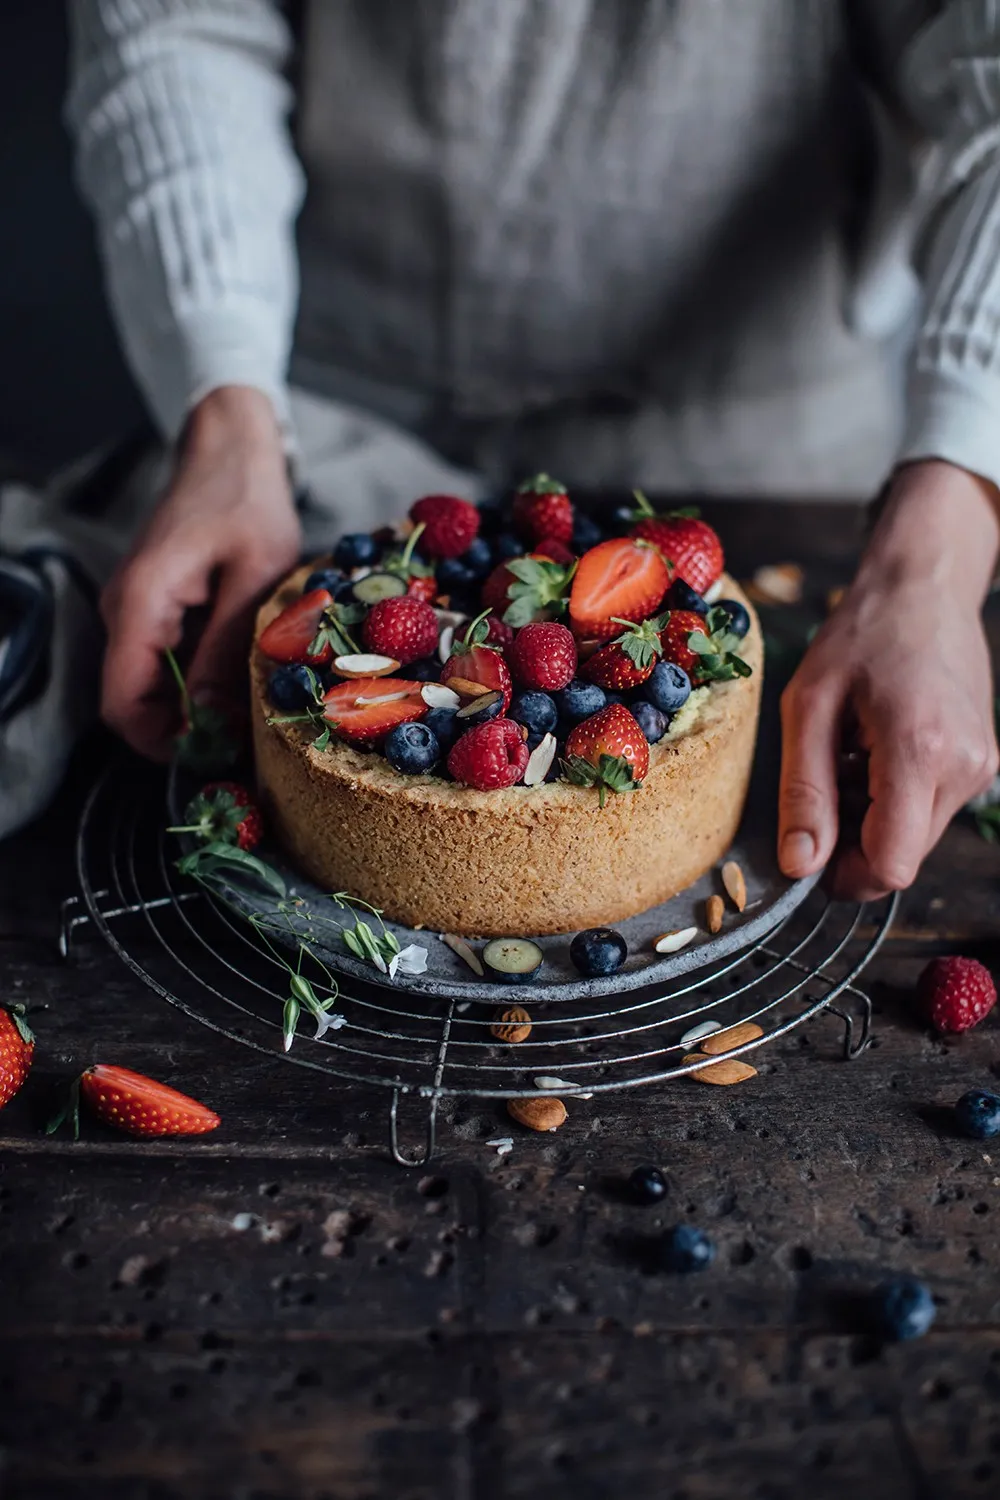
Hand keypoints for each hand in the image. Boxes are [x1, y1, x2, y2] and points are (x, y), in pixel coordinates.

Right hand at [100, 386, 299, 758]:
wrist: (230, 449)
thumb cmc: (247, 502)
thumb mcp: (255, 576)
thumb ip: (226, 646)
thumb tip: (208, 715)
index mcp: (141, 603)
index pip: (121, 701)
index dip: (160, 741)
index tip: (213, 754)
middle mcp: (125, 611)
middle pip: (133, 699)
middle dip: (182, 729)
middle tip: (243, 740)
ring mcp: (137, 609)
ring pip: (151, 683)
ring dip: (193, 705)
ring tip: (249, 709)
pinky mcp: (155, 606)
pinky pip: (166, 659)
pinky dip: (198, 677)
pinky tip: (241, 675)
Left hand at [778, 460, 999, 898]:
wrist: (924, 586)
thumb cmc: (861, 634)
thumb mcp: (808, 706)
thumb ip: (803, 791)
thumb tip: (799, 867)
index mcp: (919, 751)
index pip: (890, 865)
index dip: (842, 875)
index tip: (807, 852)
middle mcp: (964, 768)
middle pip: (902, 859)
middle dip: (851, 846)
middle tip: (819, 788)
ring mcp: (981, 768)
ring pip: (915, 839)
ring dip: (871, 820)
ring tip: (846, 758)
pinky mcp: (982, 765)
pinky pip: (929, 811)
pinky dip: (893, 800)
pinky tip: (872, 753)